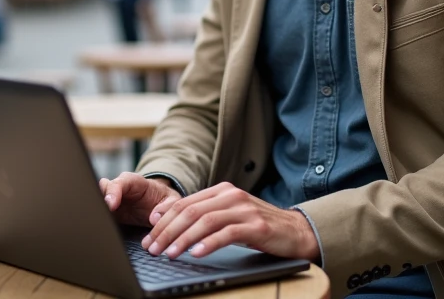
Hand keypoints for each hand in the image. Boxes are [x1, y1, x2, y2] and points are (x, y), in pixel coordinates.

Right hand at [100, 172, 180, 227]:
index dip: (113, 193)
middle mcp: (118, 188)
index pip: (118, 183)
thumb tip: (155, 217)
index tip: (111, 205)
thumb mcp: (171, 200)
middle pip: (102, 189)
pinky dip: (98, 218)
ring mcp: (111, 199)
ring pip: (97, 199)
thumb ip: (167, 207)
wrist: (156, 203)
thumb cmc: (163, 199)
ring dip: (97, 209)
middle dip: (100, 200)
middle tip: (101, 215)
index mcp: (133, 182)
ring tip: (98, 222)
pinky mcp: (108, 211)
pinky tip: (100, 227)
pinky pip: (98, 213)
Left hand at [141, 182, 318, 261]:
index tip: (148, 235)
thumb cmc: (257, 227)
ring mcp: (245, 209)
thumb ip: (202, 215)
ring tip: (169, 253)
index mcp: (222, 190)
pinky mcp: (256, 226)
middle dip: (168, 231)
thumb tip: (164, 219)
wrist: (295, 231)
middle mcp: (232, 195)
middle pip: (191, 211)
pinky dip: (210, 243)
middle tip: (153, 248)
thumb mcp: (228, 216)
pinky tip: (197, 253)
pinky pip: (228, 233)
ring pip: (206, 221)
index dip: (164, 220)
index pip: (185, 203)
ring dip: (183, 239)